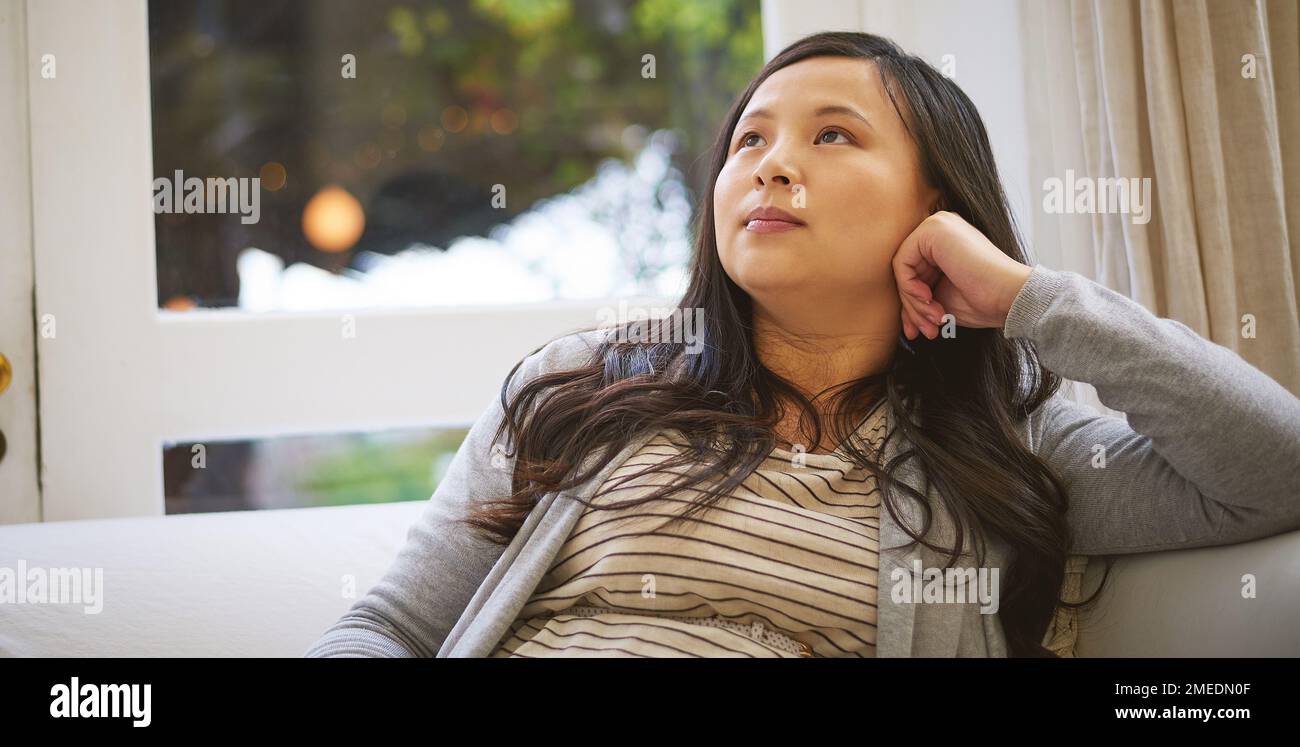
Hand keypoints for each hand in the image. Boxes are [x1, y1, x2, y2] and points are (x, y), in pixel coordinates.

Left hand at [891, 211, 1033, 339]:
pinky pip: (902, 263)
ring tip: (933, 321)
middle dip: (912, 307)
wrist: (1008, 296)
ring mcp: (937, 225)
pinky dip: (910, 288)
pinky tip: (930, 301)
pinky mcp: (932, 230)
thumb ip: (919, 297)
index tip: (918, 330)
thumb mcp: (941, 299)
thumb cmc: (982, 300)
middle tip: (925, 330)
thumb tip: (900, 317)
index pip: (913, 273)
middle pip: (906, 271)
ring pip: (902, 270)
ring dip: (914, 303)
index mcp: (945, 241)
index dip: (912, 305)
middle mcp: (940, 228)